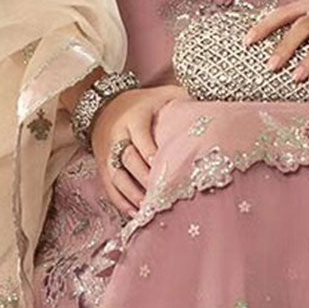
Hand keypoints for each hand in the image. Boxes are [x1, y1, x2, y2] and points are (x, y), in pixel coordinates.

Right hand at [91, 84, 183, 217]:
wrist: (104, 106)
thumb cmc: (144, 102)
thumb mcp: (163, 94)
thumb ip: (182, 98)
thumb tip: (206, 110)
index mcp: (134, 118)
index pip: (141, 137)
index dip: (151, 153)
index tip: (164, 168)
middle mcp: (118, 135)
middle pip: (128, 159)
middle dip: (144, 178)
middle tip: (160, 194)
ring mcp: (107, 152)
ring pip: (116, 175)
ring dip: (131, 193)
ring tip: (148, 208)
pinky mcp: (101, 166)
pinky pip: (108, 186)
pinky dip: (120, 201)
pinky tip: (133, 213)